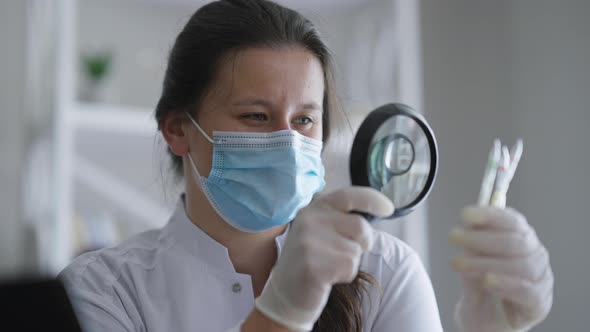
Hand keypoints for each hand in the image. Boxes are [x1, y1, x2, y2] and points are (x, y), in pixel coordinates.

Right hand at [255, 187, 393, 330]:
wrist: (285, 295)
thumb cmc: (312, 262)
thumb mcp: (319, 231)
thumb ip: (339, 218)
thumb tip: (378, 208)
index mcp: (313, 208)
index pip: (349, 195)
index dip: (372, 199)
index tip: (388, 209)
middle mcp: (309, 219)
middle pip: (360, 226)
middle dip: (363, 244)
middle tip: (343, 254)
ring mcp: (309, 241)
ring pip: (356, 250)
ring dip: (350, 262)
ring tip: (329, 267)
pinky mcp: (313, 264)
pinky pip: (350, 266)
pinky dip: (345, 276)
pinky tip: (326, 278)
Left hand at [450, 206, 553, 331]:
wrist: (486, 323)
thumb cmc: (482, 290)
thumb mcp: (470, 264)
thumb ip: (471, 248)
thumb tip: (467, 228)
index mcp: (522, 239)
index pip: (511, 221)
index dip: (490, 215)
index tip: (466, 215)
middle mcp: (535, 255)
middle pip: (514, 241)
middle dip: (480, 238)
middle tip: (454, 237)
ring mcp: (541, 279)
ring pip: (520, 264)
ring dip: (485, 262)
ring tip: (460, 264)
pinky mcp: (539, 303)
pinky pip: (526, 291)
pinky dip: (505, 283)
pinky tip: (487, 281)